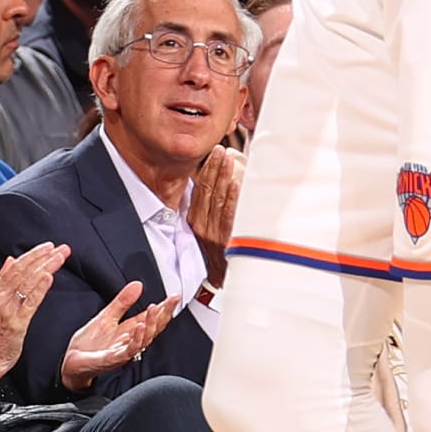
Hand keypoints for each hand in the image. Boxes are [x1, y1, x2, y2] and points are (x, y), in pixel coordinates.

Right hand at [0, 240, 70, 387]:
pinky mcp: (16, 322)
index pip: (16, 265)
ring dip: (45, 267)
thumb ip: (4, 280)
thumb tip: (11, 260)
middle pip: (23, 270)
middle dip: (43, 257)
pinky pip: (29, 302)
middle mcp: (2, 295)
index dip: (33, 254)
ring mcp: (8, 308)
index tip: (49, 246)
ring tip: (59, 258)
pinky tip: (48, 279)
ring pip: (27, 282)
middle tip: (61, 248)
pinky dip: (39, 289)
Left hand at [60, 281, 178, 392]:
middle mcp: (129, 342)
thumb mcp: (105, 316)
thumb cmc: (88, 344)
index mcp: (128, 331)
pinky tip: (139, 327)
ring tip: (154, 309)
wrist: (70, 363)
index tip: (174, 297)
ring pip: (144, 339)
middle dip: (163, 315)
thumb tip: (137, 285)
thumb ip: (122, 302)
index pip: (150, 319)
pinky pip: (129, 350)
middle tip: (171, 301)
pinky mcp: (112, 359)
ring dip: (151, 324)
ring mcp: (123, 352)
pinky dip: (136, 339)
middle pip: (152, 329)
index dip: (163, 308)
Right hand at [189, 143, 244, 279]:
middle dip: (215, 168)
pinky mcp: (227, 240)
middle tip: (221, 150)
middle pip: (208, 191)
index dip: (206, 171)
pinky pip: (229, 215)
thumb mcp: (203, 232)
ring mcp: (213, 233)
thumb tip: (212, 186)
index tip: (213, 154)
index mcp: (194, 222)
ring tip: (228, 159)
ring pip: (218, 199)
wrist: (220, 282)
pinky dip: (233, 198)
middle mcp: (201, 226)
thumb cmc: (215, 254)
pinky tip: (236, 183)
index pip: (199, 190)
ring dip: (224, 177)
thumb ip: (206, 211)